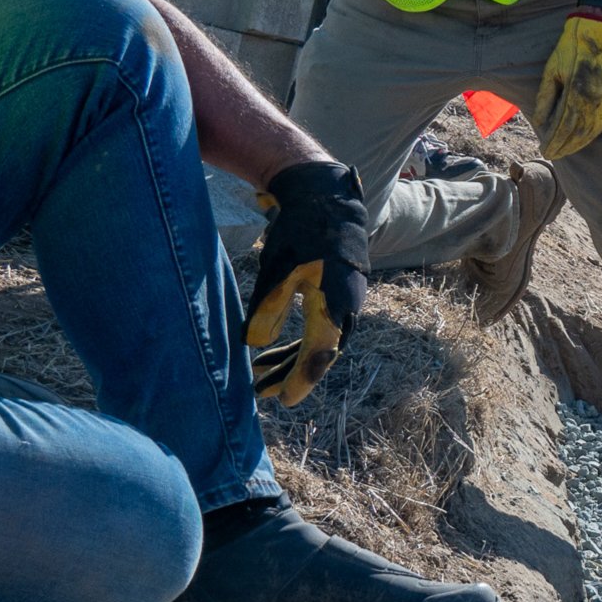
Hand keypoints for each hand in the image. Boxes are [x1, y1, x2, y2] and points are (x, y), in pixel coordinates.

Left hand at [246, 161, 367, 406]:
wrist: (327, 201)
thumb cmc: (302, 233)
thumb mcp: (279, 270)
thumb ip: (268, 309)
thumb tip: (254, 344)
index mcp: (334, 306)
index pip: (318, 355)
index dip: (299, 380)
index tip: (281, 400)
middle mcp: (346, 310)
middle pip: (319, 354)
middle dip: (290, 375)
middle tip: (261, 392)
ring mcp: (345, 303)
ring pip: (319, 342)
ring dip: (290, 360)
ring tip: (259, 372)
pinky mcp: (337, 296)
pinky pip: (320, 328)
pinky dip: (297, 341)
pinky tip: (272, 347)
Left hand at [532, 11, 601, 160]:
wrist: (599, 37)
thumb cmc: (570, 51)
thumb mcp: (551, 71)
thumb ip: (545, 98)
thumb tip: (540, 122)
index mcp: (576, 94)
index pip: (563, 127)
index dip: (554, 141)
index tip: (544, 150)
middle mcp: (593, 101)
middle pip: (577, 133)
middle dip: (564, 146)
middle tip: (552, 155)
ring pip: (591, 131)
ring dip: (577, 144)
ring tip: (565, 151)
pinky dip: (590, 135)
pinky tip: (582, 140)